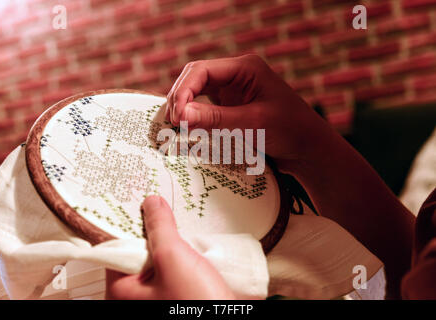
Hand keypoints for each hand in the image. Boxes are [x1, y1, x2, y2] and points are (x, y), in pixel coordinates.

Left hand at [106, 195, 234, 299]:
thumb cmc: (196, 305)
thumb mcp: (173, 258)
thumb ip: (159, 228)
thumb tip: (151, 205)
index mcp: (121, 293)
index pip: (117, 248)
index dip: (130, 225)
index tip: (142, 206)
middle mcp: (136, 298)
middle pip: (139, 252)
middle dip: (156, 235)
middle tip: (166, 216)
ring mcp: (157, 298)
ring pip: (160, 260)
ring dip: (172, 244)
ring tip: (183, 231)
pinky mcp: (177, 296)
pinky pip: (174, 269)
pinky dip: (183, 256)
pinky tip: (193, 248)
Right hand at [166, 54, 324, 168]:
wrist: (308, 149)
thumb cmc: (290, 130)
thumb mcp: (253, 124)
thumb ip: (216, 119)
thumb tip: (180, 116)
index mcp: (245, 68)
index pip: (202, 71)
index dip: (183, 91)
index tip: (176, 117)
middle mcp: (236, 75)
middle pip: (195, 78)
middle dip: (180, 98)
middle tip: (172, 123)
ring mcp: (233, 90)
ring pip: (197, 92)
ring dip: (184, 106)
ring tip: (175, 126)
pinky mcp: (231, 106)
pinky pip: (205, 106)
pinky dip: (194, 115)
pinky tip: (186, 127)